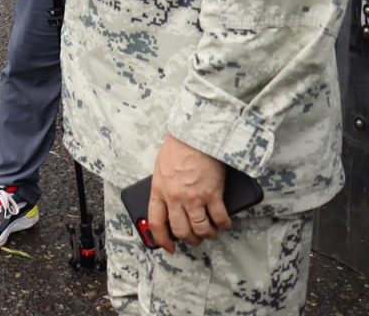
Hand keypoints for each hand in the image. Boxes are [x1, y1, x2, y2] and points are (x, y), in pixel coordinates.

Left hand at [148, 136, 230, 251]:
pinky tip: (225, 223)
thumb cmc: (178, 148)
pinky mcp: (213, 194)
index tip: (169, 247)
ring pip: (201, 229)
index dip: (162, 239)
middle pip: (181, 230)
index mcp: (158, 191)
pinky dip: (224, 224)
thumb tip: (168, 205)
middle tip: (196, 239)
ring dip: (207, 234)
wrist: (195, 135)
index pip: (156, 223)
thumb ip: (163, 188)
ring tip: (211, 232)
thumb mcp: (160, 169)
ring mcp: (194, 197)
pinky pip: (219, 218)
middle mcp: (175, 198)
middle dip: (190, 239)